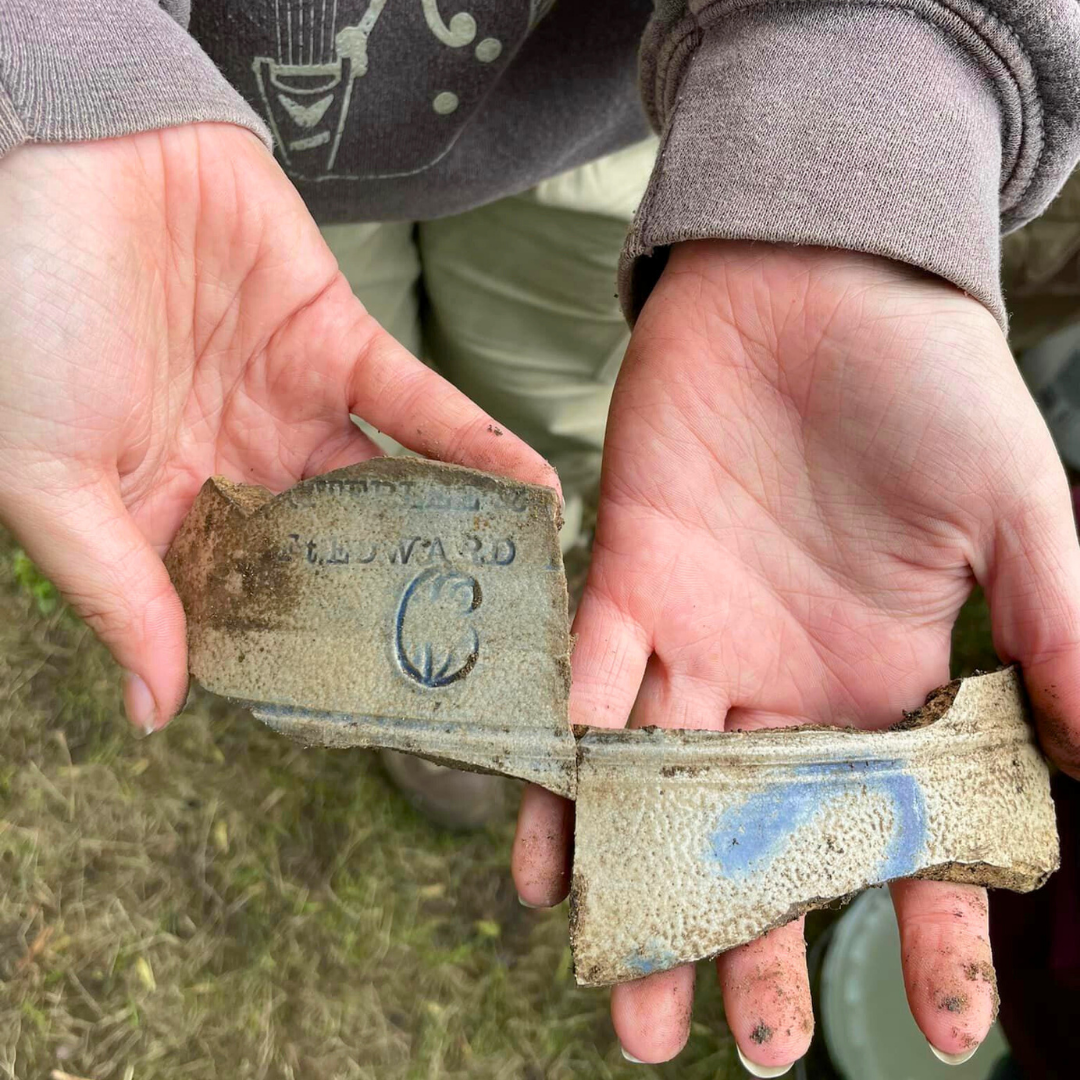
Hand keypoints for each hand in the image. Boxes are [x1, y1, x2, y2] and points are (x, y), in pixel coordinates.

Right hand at [0, 124, 552, 733]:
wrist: (65, 150)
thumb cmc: (21, 316)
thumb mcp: (46, 476)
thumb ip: (115, 590)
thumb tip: (154, 708)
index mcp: (162, 513)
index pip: (245, 605)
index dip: (305, 654)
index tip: (376, 704)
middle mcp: (235, 468)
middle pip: (333, 555)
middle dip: (398, 601)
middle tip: (472, 656)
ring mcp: (291, 405)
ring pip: (386, 484)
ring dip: (448, 529)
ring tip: (513, 583)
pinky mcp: (335, 338)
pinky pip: (414, 404)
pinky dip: (471, 444)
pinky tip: (524, 487)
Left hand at [513, 240, 1079, 1068]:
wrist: (816, 280)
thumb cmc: (927, 383)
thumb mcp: (1018, 511)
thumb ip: (1056, 631)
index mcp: (885, 673)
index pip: (904, 827)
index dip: (925, 926)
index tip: (936, 1031)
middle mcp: (782, 675)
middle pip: (760, 831)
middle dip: (748, 936)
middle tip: (734, 1048)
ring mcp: (696, 634)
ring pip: (656, 783)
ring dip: (639, 884)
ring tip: (622, 993)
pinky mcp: (623, 576)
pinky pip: (583, 687)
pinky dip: (562, 767)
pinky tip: (549, 856)